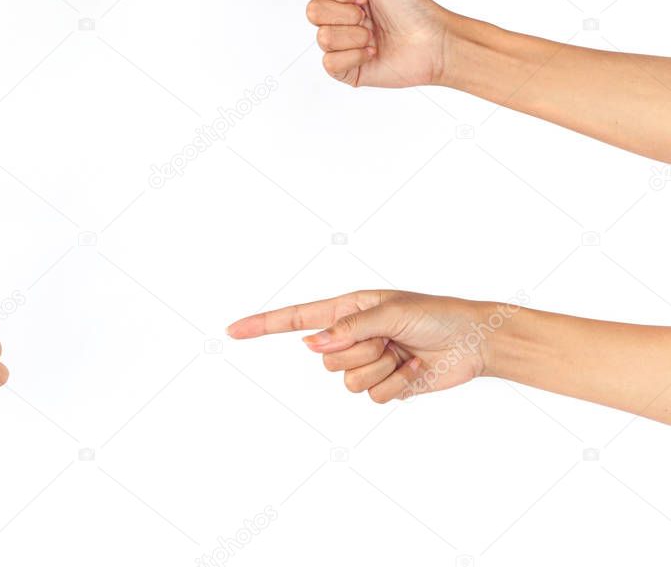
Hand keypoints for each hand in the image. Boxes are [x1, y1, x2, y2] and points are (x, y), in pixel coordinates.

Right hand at [228, 290, 496, 402]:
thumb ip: (349, 327)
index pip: (295, 319)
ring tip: (404, 352)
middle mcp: (351, 337)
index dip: (262, 325)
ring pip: (347, 382)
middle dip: (359, 351)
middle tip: (390, 338)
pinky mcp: (385, 385)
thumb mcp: (392, 311)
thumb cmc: (436, 314)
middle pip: (326, 359)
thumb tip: (312, 343)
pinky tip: (414, 369)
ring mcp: (366, 362)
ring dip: (380, 369)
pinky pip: (373, 397)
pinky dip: (397, 385)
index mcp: (347, 311)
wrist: (475, 341)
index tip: (233, 330)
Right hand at [305, 0, 454, 86]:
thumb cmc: (414, 9)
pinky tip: (373, 54)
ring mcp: (339, 45)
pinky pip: (329, 63)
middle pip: (313, 12)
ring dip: (356, 38)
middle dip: (349, 15)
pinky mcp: (344, 70)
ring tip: (376, 38)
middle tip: (371, 17)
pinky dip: (354, 57)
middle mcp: (338, 18)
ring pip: (323, 38)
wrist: (435, 45)